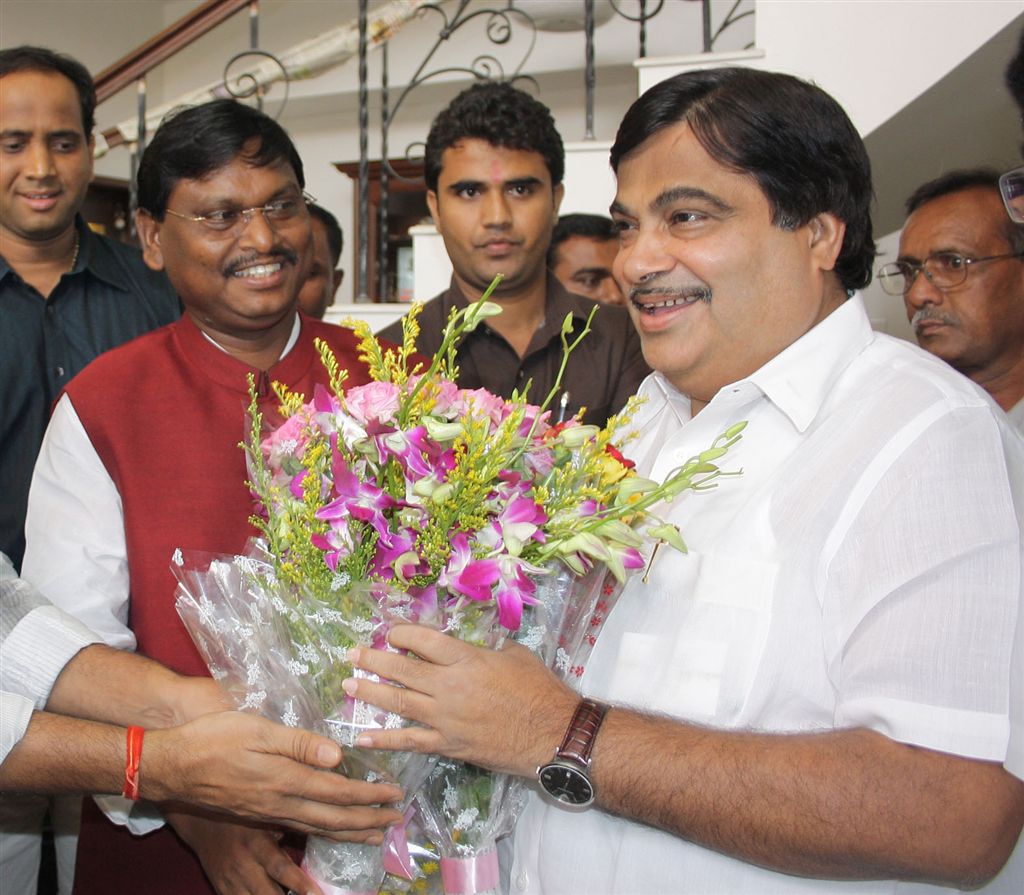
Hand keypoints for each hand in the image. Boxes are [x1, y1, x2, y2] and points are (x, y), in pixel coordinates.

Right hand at [145, 711, 402, 836]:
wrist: (170, 765)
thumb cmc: (213, 738)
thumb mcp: (257, 730)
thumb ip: (298, 743)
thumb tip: (338, 755)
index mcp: (284, 780)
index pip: (337, 792)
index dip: (369, 796)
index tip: (394, 795)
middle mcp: (279, 802)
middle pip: (333, 818)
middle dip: (368, 820)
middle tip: (396, 821)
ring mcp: (267, 812)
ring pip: (317, 827)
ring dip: (349, 831)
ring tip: (374, 834)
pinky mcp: (255, 813)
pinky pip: (298, 828)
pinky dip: (322, 830)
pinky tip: (329, 829)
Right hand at [167, 810, 319, 894]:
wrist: (201, 821)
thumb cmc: (243, 814)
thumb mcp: (266, 816)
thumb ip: (290, 826)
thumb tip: (324, 829)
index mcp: (257, 844)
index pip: (280, 868)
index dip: (300, 884)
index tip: (317, 894)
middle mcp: (243, 866)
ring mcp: (230, 882)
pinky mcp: (222, 890)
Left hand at [343, 624, 577, 776]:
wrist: (553, 733)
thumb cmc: (539, 690)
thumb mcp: (516, 655)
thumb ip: (490, 648)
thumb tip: (477, 645)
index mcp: (466, 658)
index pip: (423, 640)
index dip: (402, 634)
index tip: (391, 632)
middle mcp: (449, 686)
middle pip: (402, 670)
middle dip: (374, 660)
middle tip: (353, 654)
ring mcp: (445, 717)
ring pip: (399, 702)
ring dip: (370, 693)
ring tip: (348, 685)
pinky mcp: (448, 744)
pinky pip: (410, 741)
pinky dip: (385, 739)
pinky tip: (363, 736)